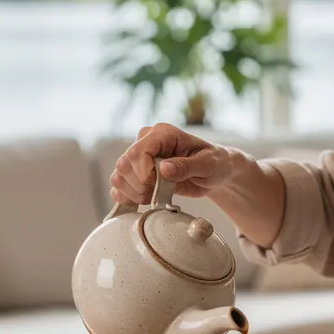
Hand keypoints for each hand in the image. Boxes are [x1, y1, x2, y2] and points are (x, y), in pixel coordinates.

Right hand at [109, 123, 234, 204]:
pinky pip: (118, 186)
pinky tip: (144, 200)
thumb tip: (164, 168)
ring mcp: (139, 157)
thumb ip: (187, 166)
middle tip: (159, 193)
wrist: (212, 173)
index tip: (158, 184)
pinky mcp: (136, 173)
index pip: (138, 151)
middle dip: (140, 186)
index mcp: (163, 133)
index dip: (144, 173)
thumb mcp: (208, 164)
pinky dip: (128, 197)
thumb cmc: (214, 163)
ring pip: (119, 176)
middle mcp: (146, 141)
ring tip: (154, 197)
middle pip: (124, 165)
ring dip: (134, 193)